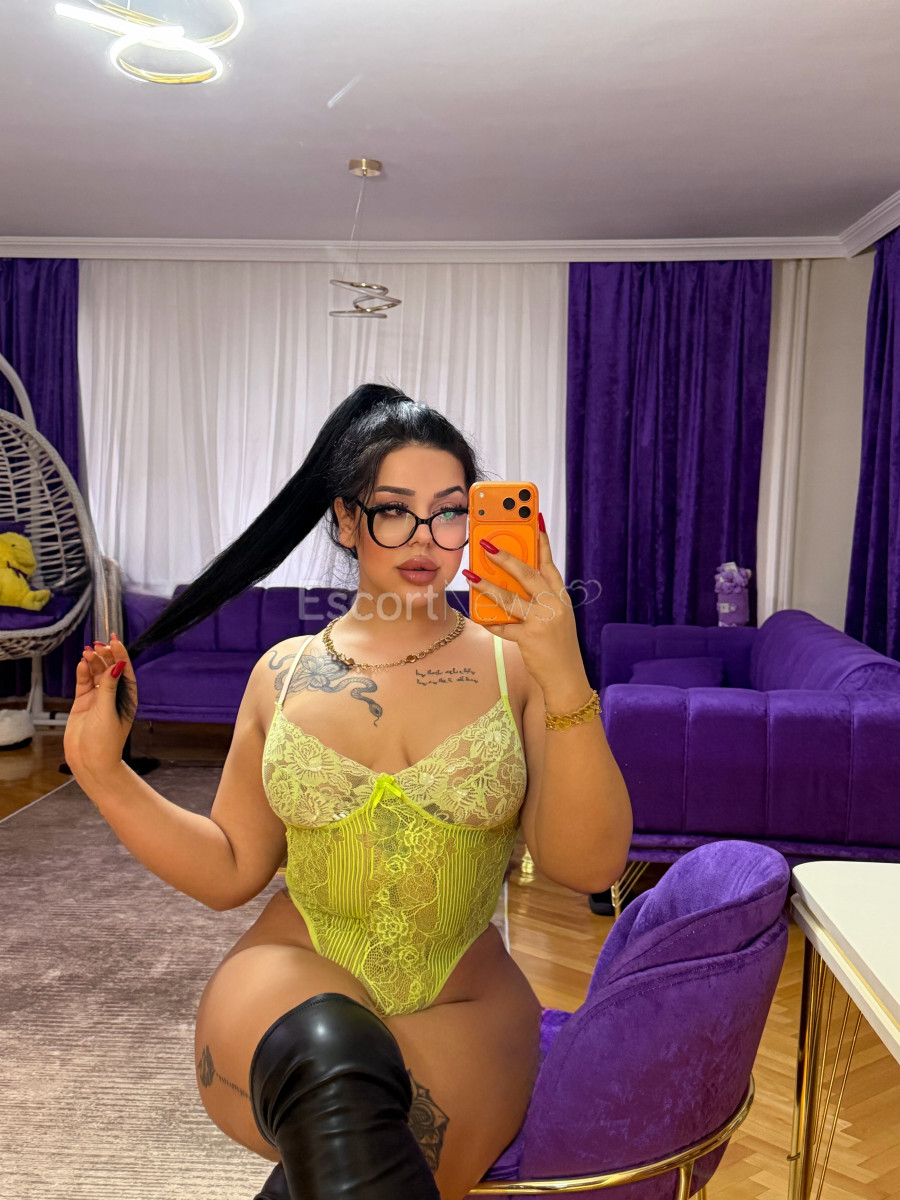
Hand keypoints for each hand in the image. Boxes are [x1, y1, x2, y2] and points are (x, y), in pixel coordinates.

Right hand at [64, 633, 136, 781]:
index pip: (125, 671)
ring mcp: (98, 699)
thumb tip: (116, 665)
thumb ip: (109, 686)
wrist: (90, 761)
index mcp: (127, 697)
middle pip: (110, 669)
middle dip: (105, 656)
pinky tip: (81, 664)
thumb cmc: (106, 740)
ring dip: (93, 663)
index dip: (120, 655)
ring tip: (87, 652)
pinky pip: (83, 684)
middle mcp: (113, 696)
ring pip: (96, 675)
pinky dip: (82, 673)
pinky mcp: (83, 703)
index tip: (114, 641)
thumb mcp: (108, 710)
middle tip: (98, 645)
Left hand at [465, 518, 584, 688]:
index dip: (541, 541)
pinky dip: (489, 621)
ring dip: (487, 585)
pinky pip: (503, 626)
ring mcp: (542, 621)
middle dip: (506, 557)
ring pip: (510, 598)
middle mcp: (553, 605)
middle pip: (528, 574)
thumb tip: (508, 579)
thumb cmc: (557, 645)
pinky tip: (477, 615)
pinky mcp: (529, 638)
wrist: (567, 677)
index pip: (549, 563)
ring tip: (470, 575)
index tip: (533, 519)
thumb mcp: (555, 616)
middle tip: (487, 544)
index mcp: (560, 596)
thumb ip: (537, 598)